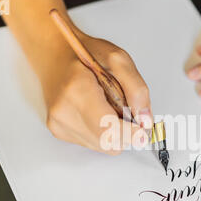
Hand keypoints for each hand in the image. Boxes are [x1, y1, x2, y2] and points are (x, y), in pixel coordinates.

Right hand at [43, 30, 152, 153]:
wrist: (54, 54)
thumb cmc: (84, 54)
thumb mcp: (119, 60)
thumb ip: (137, 90)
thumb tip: (145, 120)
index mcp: (78, 90)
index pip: (108, 130)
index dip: (131, 134)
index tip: (144, 130)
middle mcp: (64, 111)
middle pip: (108, 143)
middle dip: (125, 133)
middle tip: (127, 111)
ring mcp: (59, 123)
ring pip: (102, 147)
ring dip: (114, 132)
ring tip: (109, 108)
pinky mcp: (59, 131)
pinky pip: (92, 143)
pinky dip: (102, 132)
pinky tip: (97, 112)